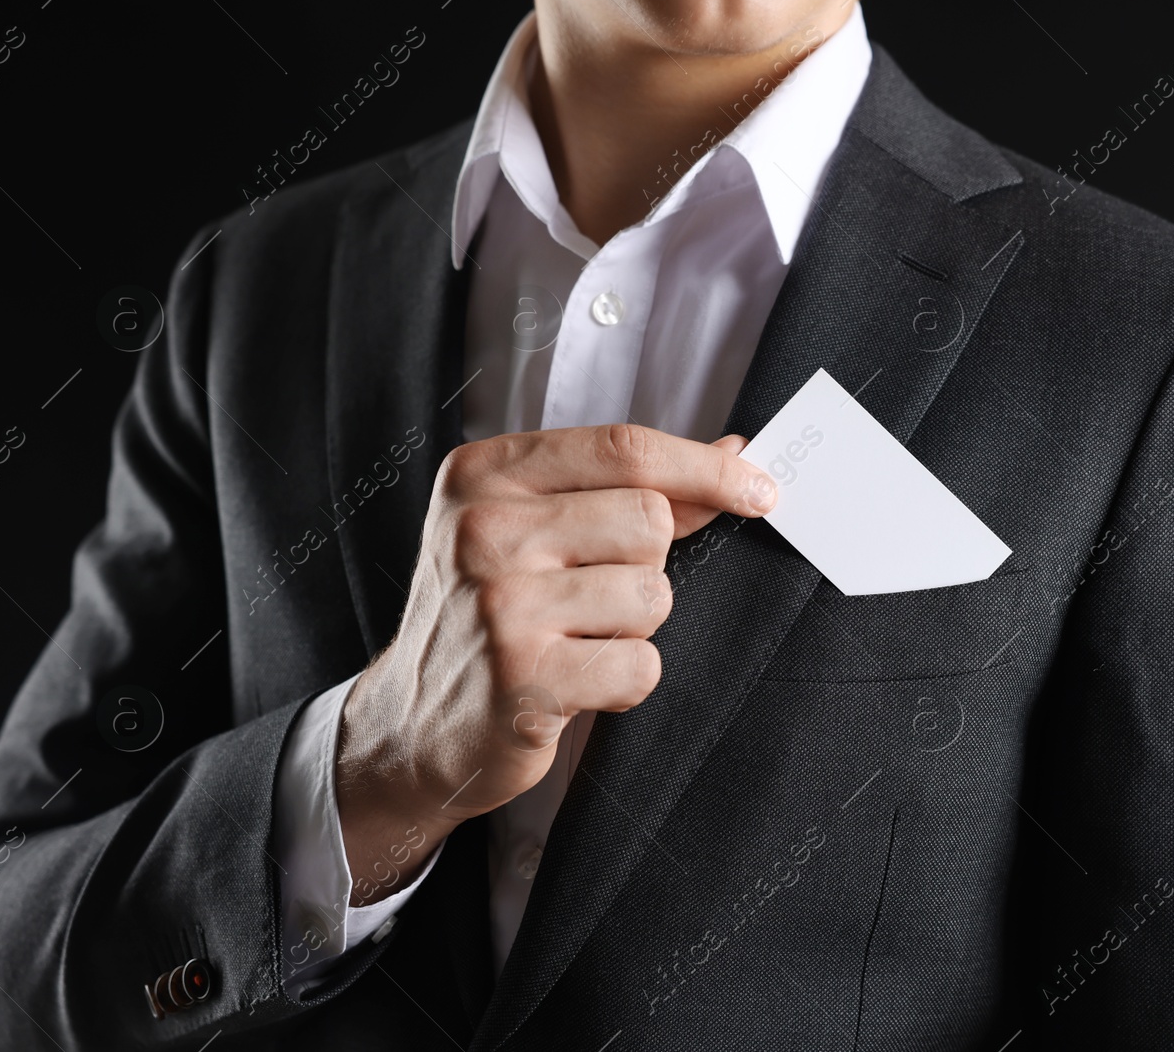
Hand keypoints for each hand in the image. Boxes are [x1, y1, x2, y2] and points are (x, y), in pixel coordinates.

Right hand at [334, 424, 775, 903]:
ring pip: (652, 595)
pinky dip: (626, 683)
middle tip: (590, 598)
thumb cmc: (491, 615)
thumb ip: (630, 489)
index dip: (706, 468)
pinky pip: (640, 666)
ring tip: (574, 640)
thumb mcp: (535, 529)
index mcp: (484, 474)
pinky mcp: (523, 679)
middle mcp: (483, 530)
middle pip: (649, 521)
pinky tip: (576, 684)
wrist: (414, 725)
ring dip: (634, 628)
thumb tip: (736, 450)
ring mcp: (500, 605)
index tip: (759, 488)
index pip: (624, 448)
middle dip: (645, 566)